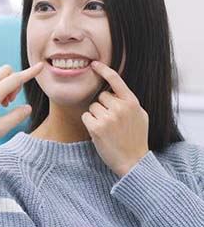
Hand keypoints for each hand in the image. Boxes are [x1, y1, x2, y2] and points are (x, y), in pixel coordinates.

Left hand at [81, 61, 148, 176]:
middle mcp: (120, 107)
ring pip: (92, 107)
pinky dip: (89, 123)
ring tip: (107, 128)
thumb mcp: (140, 116)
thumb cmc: (136, 139)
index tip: (94, 64)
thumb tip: (116, 90)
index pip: (115, 80)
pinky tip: (99, 132)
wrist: (133, 162)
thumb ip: (129, 102)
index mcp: (132, 102)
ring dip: (96, 116)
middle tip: (111, 121)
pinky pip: (86, 116)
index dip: (103, 70)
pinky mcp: (96, 128)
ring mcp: (108, 117)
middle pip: (101, 96)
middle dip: (103, 106)